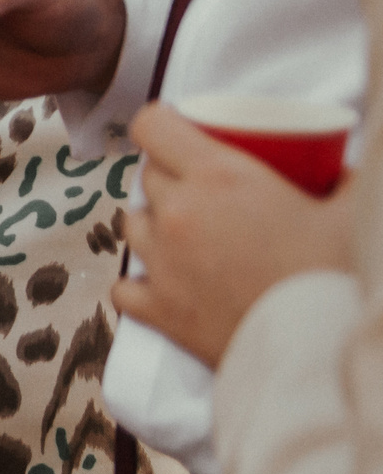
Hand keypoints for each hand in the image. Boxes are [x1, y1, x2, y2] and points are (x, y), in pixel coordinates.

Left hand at [114, 104, 355, 367]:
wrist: (322, 349)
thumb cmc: (335, 275)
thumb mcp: (350, 211)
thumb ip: (343, 180)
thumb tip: (341, 169)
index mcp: (218, 177)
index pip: (152, 126)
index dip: (161, 124)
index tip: (176, 132)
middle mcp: (178, 213)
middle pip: (147, 176)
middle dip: (171, 176)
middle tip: (205, 191)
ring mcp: (162, 262)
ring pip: (130, 223)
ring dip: (152, 223)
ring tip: (187, 233)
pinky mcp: (158, 308)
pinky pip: (123, 286)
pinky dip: (138, 283)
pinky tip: (163, 281)